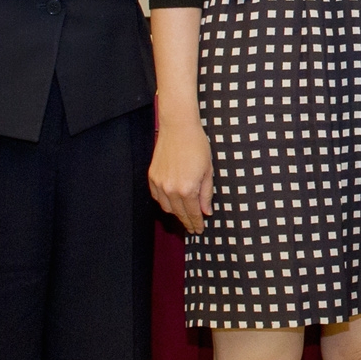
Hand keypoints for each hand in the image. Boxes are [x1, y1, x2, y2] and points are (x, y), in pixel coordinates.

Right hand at [148, 119, 214, 233]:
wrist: (178, 128)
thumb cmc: (197, 146)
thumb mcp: (208, 171)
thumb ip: (206, 194)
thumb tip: (206, 211)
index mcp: (187, 189)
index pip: (192, 213)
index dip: (196, 223)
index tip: (199, 230)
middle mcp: (171, 189)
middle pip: (179, 213)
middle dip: (187, 221)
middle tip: (193, 227)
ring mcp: (159, 183)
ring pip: (167, 207)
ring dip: (176, 213)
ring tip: (184, 215)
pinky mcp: (152, 177)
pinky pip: (157, 197)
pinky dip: (164, 202)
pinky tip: (172, 202)